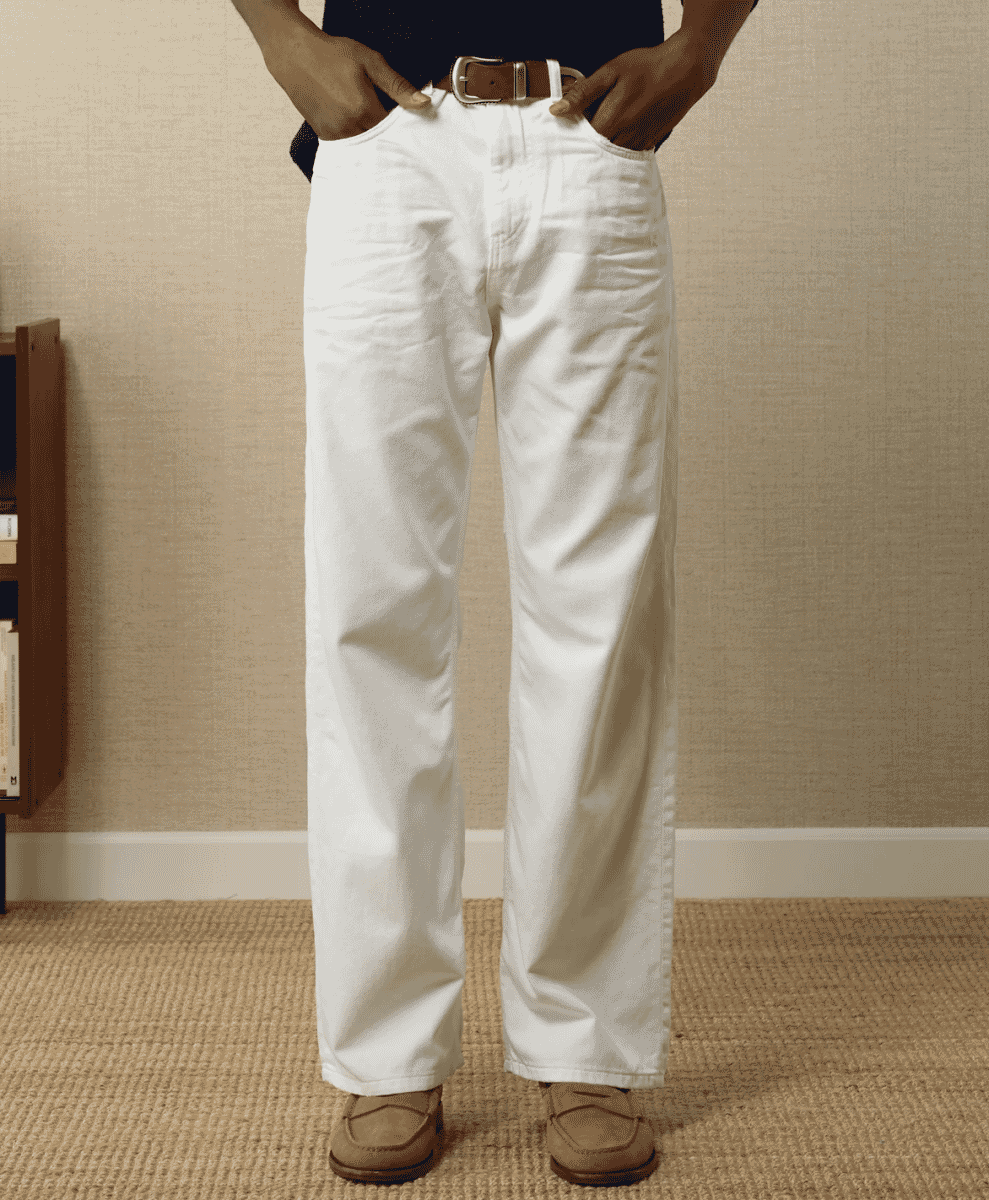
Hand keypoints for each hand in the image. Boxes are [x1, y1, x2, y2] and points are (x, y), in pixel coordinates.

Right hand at [264, 30, 430, 141]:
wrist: (294, 56)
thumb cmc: (333, 54)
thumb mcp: (370, 62)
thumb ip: (398, 86)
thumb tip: (424, 103)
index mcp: (363, 110)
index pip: (395, 132)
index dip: (403, 129)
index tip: (408, 123)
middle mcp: (349, 128)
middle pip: (381, 144)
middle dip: (390, 139)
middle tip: (395, 128)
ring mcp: (335, 135)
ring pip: (365, 148)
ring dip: (374, 141)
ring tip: (376, 127)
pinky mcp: (325, 137)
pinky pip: (350, 147)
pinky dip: (359, 142)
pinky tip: (361, 129)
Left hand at [549, 31, 720, 151]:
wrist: (685, 71)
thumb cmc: (647, 68)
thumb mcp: (611, 72)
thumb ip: (584, 93)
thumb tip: (557, 110)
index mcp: (611, 121)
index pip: (580, 142)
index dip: (572, 137)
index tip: (567, 131)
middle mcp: (623, 139)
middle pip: (595, 153)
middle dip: (586, 146)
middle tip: (582, 133)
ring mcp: (637, 144)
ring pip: (611, 157)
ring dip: (602, 150)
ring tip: (602, 132)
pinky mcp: (648, 145)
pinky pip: (627, 155)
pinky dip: (618, 150)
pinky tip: (618, 135)